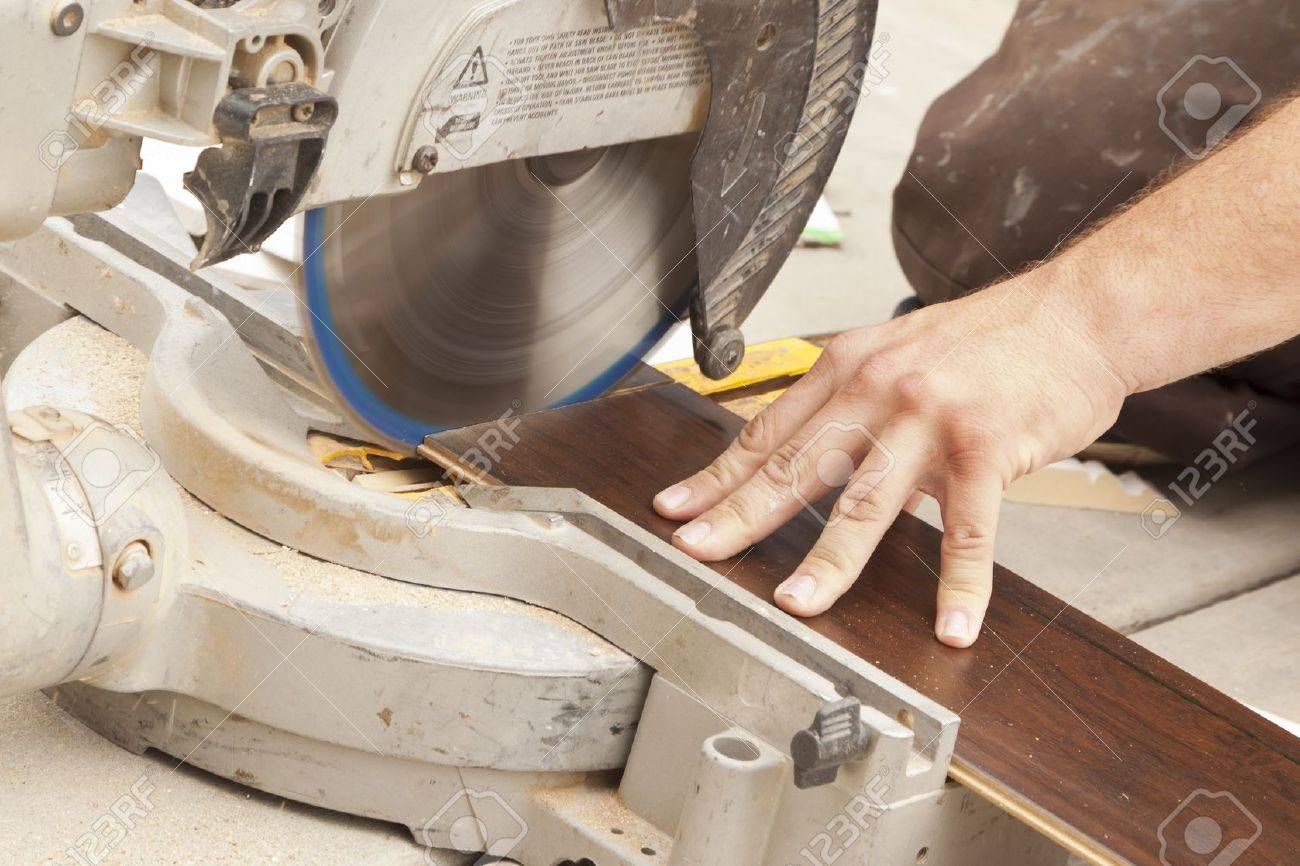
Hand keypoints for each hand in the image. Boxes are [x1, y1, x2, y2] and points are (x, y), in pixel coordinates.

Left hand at [653, 275, 1127, 646]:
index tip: (675, 510)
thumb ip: (851, 402)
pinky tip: (953, 623)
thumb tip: (806, 455)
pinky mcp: (988, 448)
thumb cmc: (989, 340)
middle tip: (697, 554)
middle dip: (740, 517)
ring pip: (866, 502)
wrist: (1076, 314)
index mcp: (848, 368)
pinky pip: (970, 530)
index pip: (767, 432)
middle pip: (796, 466)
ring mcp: (932, 420)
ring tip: (798, 606)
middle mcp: (879, 390)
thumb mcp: (898, 352)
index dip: (717, 476)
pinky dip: (961, 584)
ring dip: (829, 562)